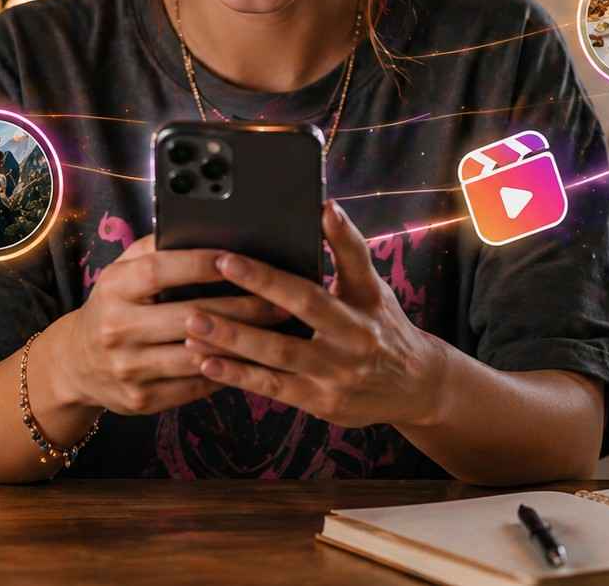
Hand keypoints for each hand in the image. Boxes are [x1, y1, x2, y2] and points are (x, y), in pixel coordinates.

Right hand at [52, 234, 289, 416]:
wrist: (75, 364)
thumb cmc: (113, 306)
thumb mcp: (121, 271)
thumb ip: (153, 248)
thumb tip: (200, 227)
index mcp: (113, 288)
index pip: (160, 271)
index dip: (201, 264)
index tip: (240, 259)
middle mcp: (117, 328)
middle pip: (190, 316)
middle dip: (243, 308)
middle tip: (281, 300)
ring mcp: (129, 368)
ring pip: (198, 356)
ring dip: (244, 344)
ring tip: (277, 332)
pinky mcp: (142, 399)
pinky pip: (195, 386)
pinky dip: (228, 373)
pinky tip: (254, 361)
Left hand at [183, 202, 445, 428]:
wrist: (415, 387)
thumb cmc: (382, 324)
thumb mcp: (372, 286)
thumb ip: (347, 250)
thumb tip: (326, 207)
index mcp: (364, 299)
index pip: (342, 262)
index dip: (324, 240)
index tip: (298, 219)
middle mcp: (354, 336)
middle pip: (303, 307)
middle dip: (258, 286)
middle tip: (218, 265)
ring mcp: (337, 372)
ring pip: (280, 353)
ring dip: (234, 337)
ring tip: (193, 322)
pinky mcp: (321, 402)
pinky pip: (273, 387)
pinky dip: (239, 375)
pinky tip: (206, 364)